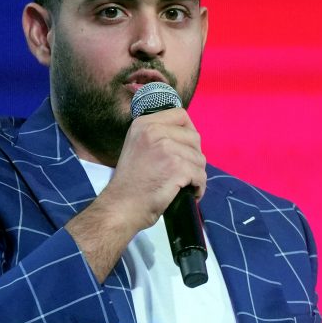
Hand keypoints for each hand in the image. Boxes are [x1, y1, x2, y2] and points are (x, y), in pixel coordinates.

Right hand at [65, 107, 204, 280]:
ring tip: (184, 185)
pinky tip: (189, 193)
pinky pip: (200, 175)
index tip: (186, 148)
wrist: (121, 206)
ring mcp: (167, 148)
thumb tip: (186, 137)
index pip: (180, 115)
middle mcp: (154, 131)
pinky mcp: (177, 167)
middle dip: (194, 157)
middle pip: (194, 137)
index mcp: (144, 124)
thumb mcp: (137, 146)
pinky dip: (198, 187)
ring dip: (196, 174)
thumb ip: (157, 137)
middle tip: (184, 172)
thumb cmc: (130, 183)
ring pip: (199, 158)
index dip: (188, 132)